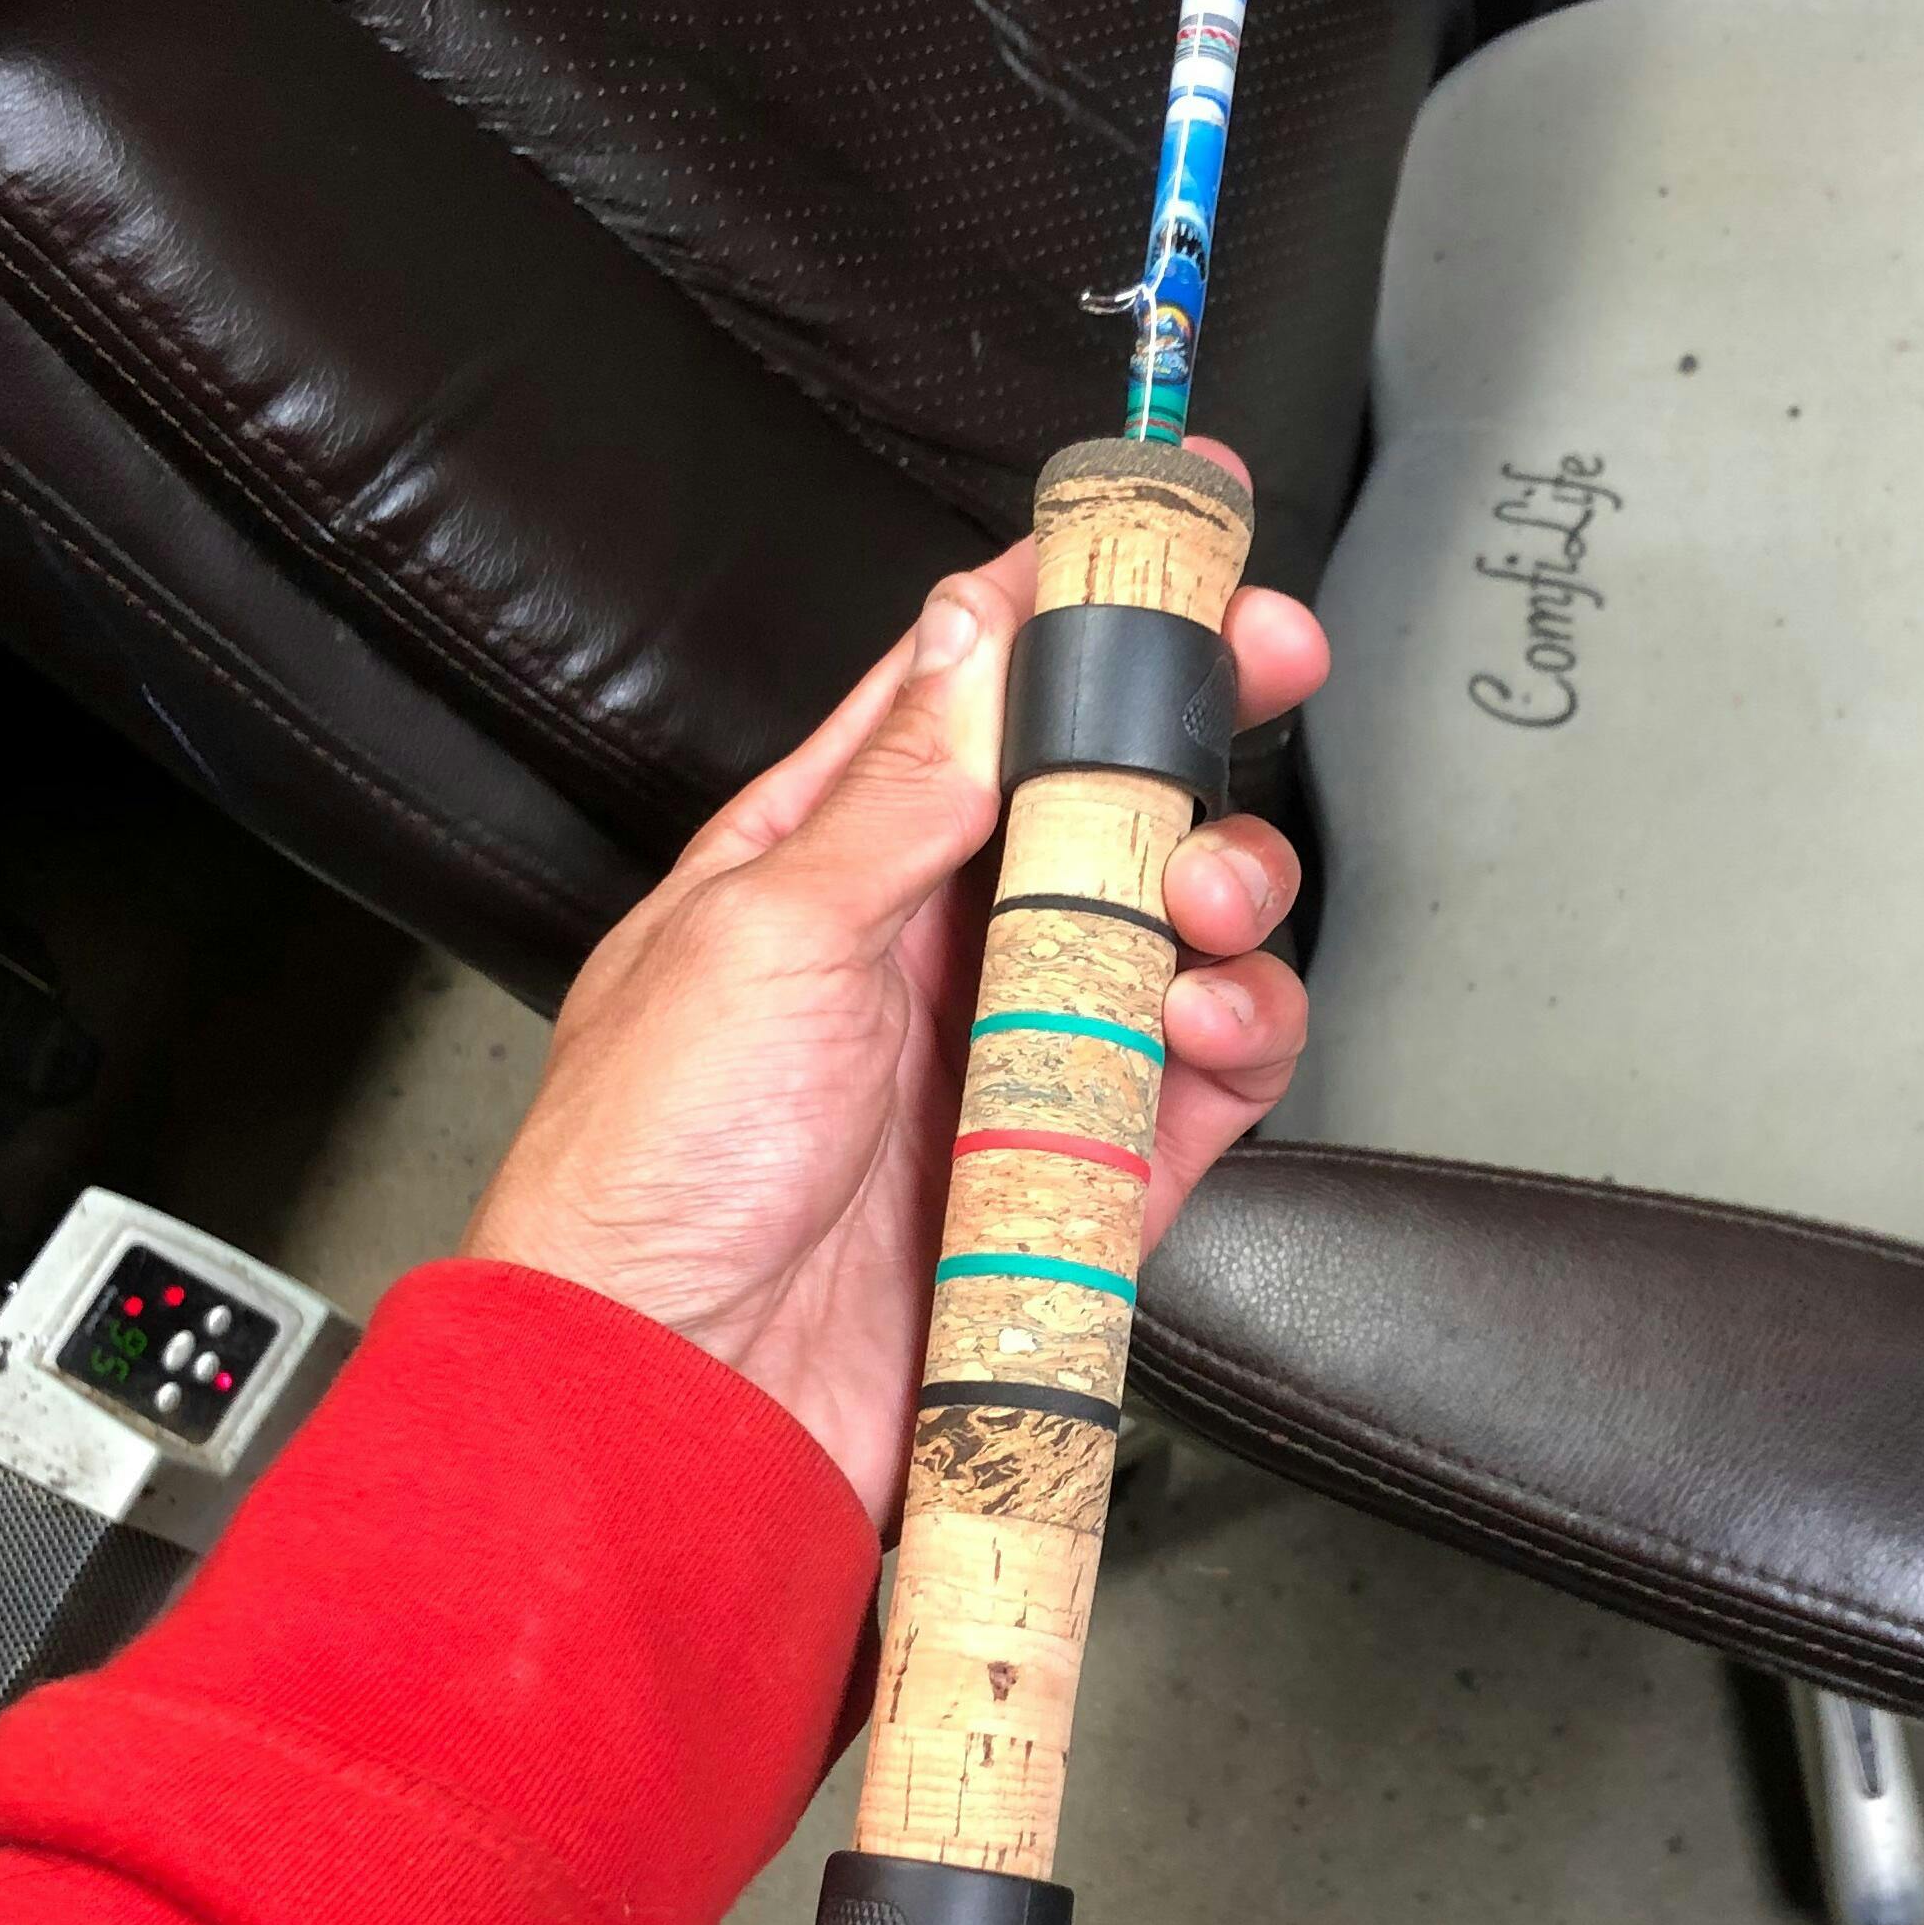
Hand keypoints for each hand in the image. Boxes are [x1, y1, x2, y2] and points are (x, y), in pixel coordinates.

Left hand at [465, 450, 1325, 1527]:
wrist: (673, 1401)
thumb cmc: (651, 1167)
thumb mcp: (767, 931)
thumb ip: (903, 789)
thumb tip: (981, 636)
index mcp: (828, 853)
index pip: (974, 685)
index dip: (1078, 596)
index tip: (1181, 522)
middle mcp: (927, 943)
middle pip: (1101, 796)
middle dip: (1197, 722)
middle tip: (1272, 663)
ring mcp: (1007, 1056)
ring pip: (1172, 932)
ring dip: (1223, 890)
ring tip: (1208, 904)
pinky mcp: (1075, 1174)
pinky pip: (1198, 1082)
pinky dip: (1232, 1040)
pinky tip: (1202, 1024)